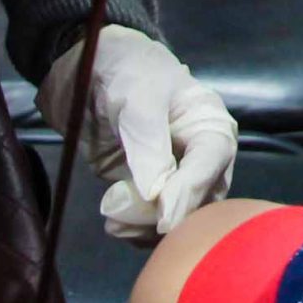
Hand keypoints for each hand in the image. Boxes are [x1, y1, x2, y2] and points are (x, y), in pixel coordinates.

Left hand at [38, 26, 236, 241]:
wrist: (91, 72)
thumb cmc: (126, 72)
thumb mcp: (137, 98)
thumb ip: (148, 143)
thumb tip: (156, 194)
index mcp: (211, 127)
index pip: (211, 163)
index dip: (189, 192)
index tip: (164, 220)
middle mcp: (201, 159)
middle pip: (201, 200)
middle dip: (166, 214)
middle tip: (126, 213)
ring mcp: (175, 179)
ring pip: (177, 220)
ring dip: (146, 228)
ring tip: (113, 215)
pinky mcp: (148, 195)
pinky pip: (152, 226)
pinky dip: (135, 231)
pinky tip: (115, 221)